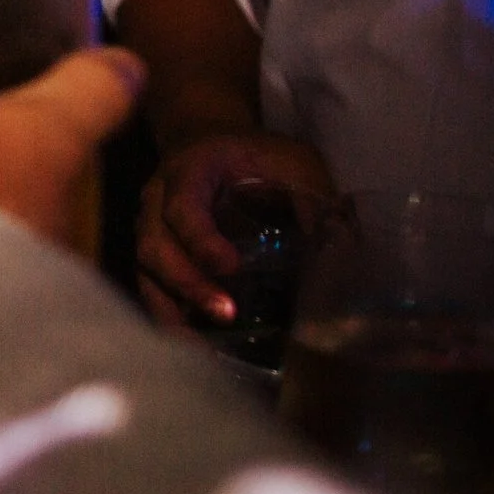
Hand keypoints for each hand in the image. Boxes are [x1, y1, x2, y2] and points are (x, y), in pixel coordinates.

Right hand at [136, 132, 331, 327]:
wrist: (212, 145)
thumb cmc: (257, 156)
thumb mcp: (292, 163)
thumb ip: (316, 201)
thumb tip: (347, 251)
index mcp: (189, 171)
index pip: (182, 207)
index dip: (201, 240)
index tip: (231, 268)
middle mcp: (156, 201)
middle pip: (154, 246)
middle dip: (187, 284)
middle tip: (226, 314)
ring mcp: (149, 230)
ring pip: (146, 273)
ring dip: (174, 310)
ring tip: (205, 348)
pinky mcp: (154, 256)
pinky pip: (150, 288)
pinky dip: (169, 318)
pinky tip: (197, 346)